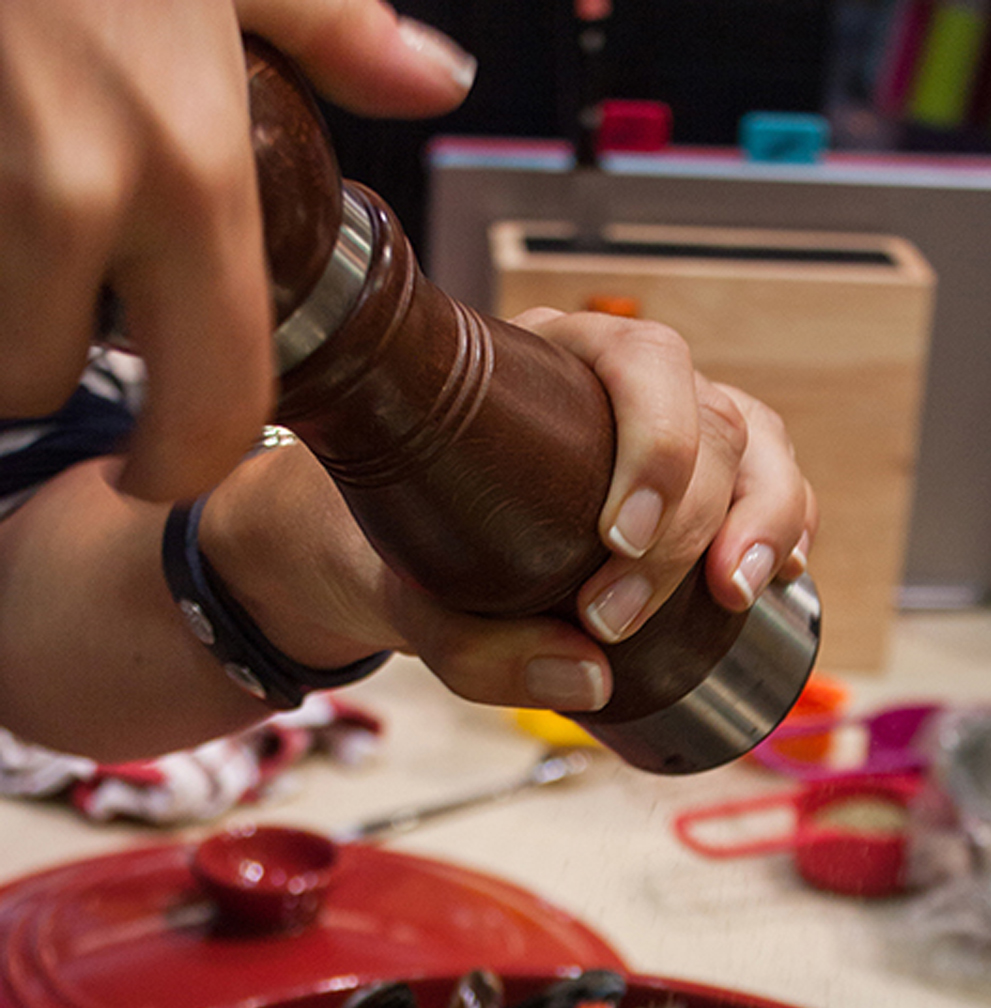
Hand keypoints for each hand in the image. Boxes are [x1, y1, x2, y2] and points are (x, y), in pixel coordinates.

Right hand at [0, 0, 474, 501]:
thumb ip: (333, 29)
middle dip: (47, 366)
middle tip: (64, 330)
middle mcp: (82, 189)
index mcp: (191, 165)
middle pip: (37, 379)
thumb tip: (433, 78)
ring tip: (21, 223)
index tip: (160, 463)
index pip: (209, 404)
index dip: (178, 460)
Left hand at [205, 326, 817, 720]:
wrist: (407, 564)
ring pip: (760, 447)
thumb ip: (481, 653)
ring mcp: (677, 432)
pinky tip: (776, 580)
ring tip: (736, 596)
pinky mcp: (706, 491)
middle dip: (683, 528)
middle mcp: (627, 386)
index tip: (616, 538)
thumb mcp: (418, 610)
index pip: (643, 362)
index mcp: (555, 361)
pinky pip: (776, 491)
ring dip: (767, 520)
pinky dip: (787, 530)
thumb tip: (592, 680)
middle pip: (708, 421)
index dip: (655, 445)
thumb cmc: (413, 563)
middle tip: (617, 619)